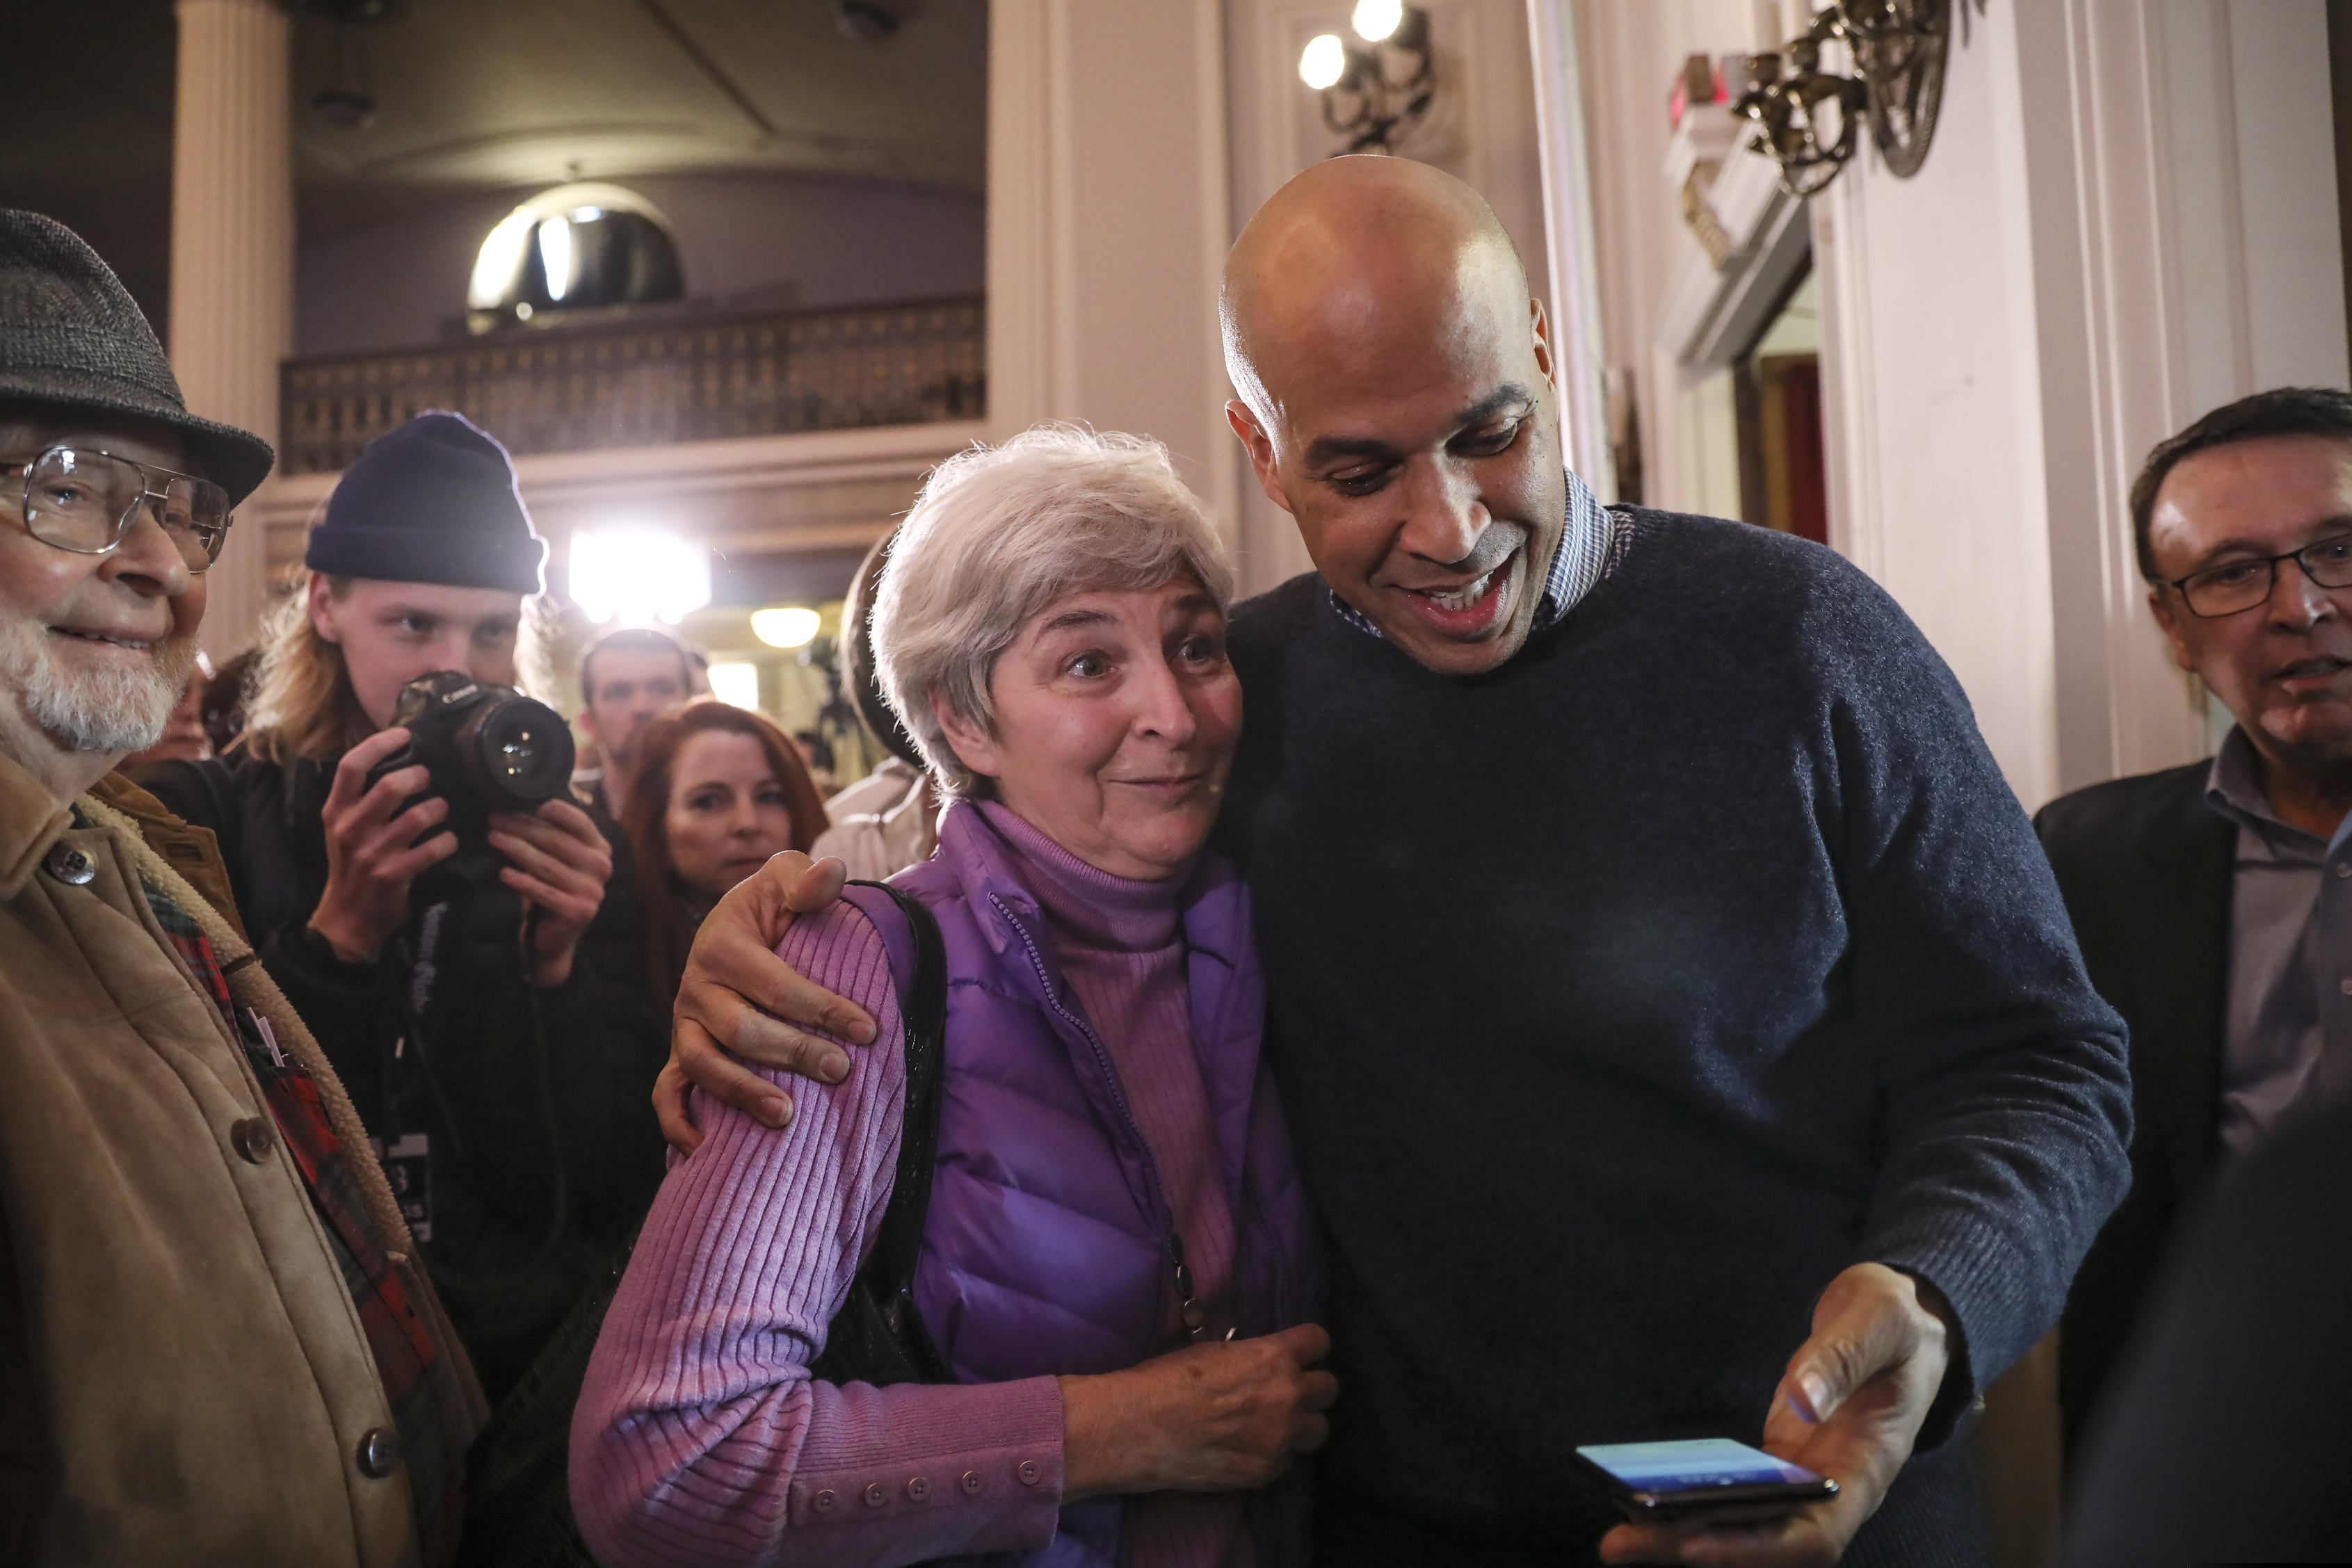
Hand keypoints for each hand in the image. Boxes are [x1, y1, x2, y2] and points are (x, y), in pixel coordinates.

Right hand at [308, 728, 454, 961]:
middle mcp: (351, 828)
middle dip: (420, 776)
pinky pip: (433, 849)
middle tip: (431, 777)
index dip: (380, 744)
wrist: (347, 918)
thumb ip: (362, 799)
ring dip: (440, 808)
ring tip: (444, 809)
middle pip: (390, 785)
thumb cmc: (352, 866)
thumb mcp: (344, 828)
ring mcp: (372, 853)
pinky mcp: (393, 875)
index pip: (352, 766)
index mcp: (336, 811)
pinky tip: (450, 840)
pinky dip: (448, 841)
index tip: (404, 734)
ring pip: (419, 816)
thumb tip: (400, 761)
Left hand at [489, 799, 612, 987]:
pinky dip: (522, 882)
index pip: (577, 820)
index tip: (518, 799)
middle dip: (522, 826)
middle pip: (556, 840)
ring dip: (516, 849)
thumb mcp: (561, 857)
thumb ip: (554, 833)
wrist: (557, 936)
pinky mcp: (578, 911)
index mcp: (601, 848)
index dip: (548, 808)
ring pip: (547, 864)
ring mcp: (592, 891)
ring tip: (492, 838)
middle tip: (494, 818)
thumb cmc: (555, 887)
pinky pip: (544, 892)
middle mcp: (601, 867)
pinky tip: (503, 873)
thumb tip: (521, 798)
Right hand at [656, 851, 875, 1151]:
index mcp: (723, 945)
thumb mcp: (784, 880)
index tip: (868, 1030)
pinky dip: (677, 1123)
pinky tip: (701, 1149)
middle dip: (792, 1052)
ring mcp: (685, 1025)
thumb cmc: (770, 907)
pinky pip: (667, 1092)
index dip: (823, 1007)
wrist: (733, 926)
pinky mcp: (680, 1052)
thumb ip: (805, 879)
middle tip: (840, 1070)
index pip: (777, 984)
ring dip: (741, 1093)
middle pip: (740, 1030)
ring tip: (786, 1116)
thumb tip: (830, 872)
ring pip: (703, 1065)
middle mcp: (697, 988)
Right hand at [1060, 1324, 1338, 1498]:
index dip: (1308, 1346)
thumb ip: (1249, 1356)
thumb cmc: (1166, 1378)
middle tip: (1287, 1392)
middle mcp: (1288, 1396)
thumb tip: (1256, 1359)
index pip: (1319, 1341)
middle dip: (1311, 1388)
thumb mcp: (1212, 1351)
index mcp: (1274, 1356)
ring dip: (1302, 1424)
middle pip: (1329, 1388)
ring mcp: (1280, 1439)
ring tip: (1276, 1425)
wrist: (1139, 1428)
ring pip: (1319, 1430)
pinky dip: (1277, 1454)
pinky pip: (1289, 1461)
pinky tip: (1251, 1448)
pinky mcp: (1266, 1472)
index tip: (1298, 1353)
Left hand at [1599, 1264, 1954, 1566]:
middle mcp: (1835, 1485)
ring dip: (1684, 1530)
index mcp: (1868, 1465)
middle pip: (1766, 1541)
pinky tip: (1644, 1494)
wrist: (1906, 1318)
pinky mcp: (1780, 1456)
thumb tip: (1802, 1401)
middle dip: (1697, 1546)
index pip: (1814, 1534)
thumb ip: (1841, 1357)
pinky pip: (1735, 1490)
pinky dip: (1694, 1498)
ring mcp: (1805, 1474)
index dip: (1755, 1546)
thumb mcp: (1879, 1319)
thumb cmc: (1899, 1320)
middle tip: (1620, 1542)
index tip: (1695, 1543)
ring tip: (1619, 1531)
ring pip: (1745, 1521)